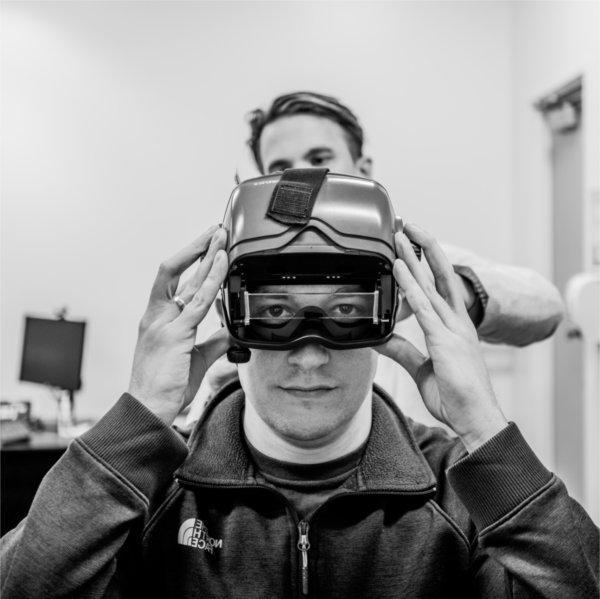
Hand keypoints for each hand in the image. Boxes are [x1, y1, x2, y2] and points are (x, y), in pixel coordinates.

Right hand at [128, 226, 229, 424]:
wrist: (149, 408)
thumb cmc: (165, 386)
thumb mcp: (195, 358)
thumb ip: (212, 342)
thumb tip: (230, 331)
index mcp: (158, 319)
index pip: (172, 279)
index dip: (189, 260)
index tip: (206, 246)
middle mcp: (157, 316)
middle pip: (177, 271)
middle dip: (198, 248)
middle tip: (216, 230)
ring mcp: (164, 323)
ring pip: (187, 281)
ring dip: (207, 255)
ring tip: (221, 237)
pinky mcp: (175, 334)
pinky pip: (197, 302)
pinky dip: (211, 280)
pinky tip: (221, 264)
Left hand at [376, 223, 507, 451]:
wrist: (475, 419)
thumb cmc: (456, 396)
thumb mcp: (422, 368)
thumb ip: (402, 350)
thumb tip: (381, 338)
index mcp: (455, 327)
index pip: (441, 286)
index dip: (428, 263)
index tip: (414, 246)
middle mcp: (456, 322)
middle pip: (439, 275)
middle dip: (424, 248)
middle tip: (408, 225)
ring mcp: (452, 329)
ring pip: (431, 283)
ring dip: (414, 257)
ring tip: (401, 234)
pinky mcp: (444, 340)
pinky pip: (423, 306)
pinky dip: (411, 284)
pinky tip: (400, 267)